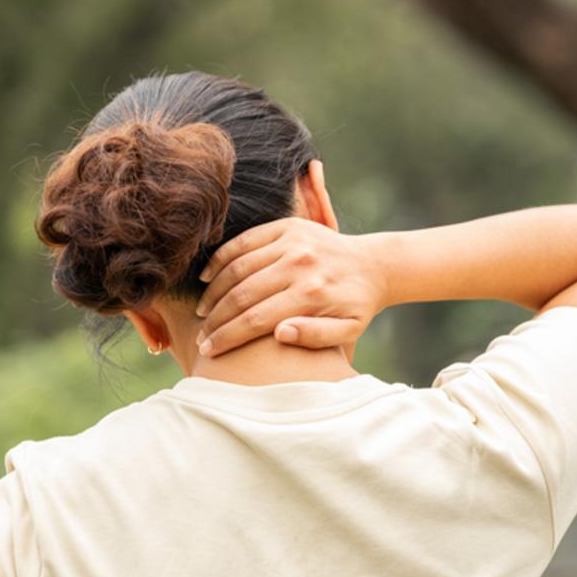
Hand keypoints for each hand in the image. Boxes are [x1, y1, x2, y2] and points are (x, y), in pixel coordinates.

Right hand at [195, 217, 387, 357]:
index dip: (227, 337)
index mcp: (312, 294)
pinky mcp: (287, 226)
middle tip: (202, 336)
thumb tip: (280, 333)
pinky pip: (244, 241)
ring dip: (214, 291)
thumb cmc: (356, 306)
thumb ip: (316, 337)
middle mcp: (299, 264)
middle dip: (216, 319)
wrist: (374, 265)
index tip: (209, 350)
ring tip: (203, 311)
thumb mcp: (347, 330)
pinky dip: (221, 259)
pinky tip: (207, 277)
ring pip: (238, 267)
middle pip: (242, 295)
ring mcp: (292, 241)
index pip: (255, 320)